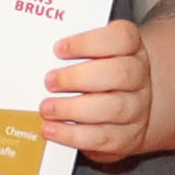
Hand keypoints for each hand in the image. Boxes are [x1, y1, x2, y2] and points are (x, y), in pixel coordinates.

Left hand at [41, 18, 154, 165]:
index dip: (89, 42)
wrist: (127, 107)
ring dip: (73, 109)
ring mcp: (137, 107)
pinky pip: (103, 137)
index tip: (58, 48)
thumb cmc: (99, 75)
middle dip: (78, 78)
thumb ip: (73, 54)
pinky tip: (52, 129)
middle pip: (119, 73)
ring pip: (113, 108)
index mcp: (131, 49)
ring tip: (46, 108)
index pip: (121, 38)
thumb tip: (35, 56)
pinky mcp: (128, 135)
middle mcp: (139, 76)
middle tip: (49, 81)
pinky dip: (73, 135)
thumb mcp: (93, 57)